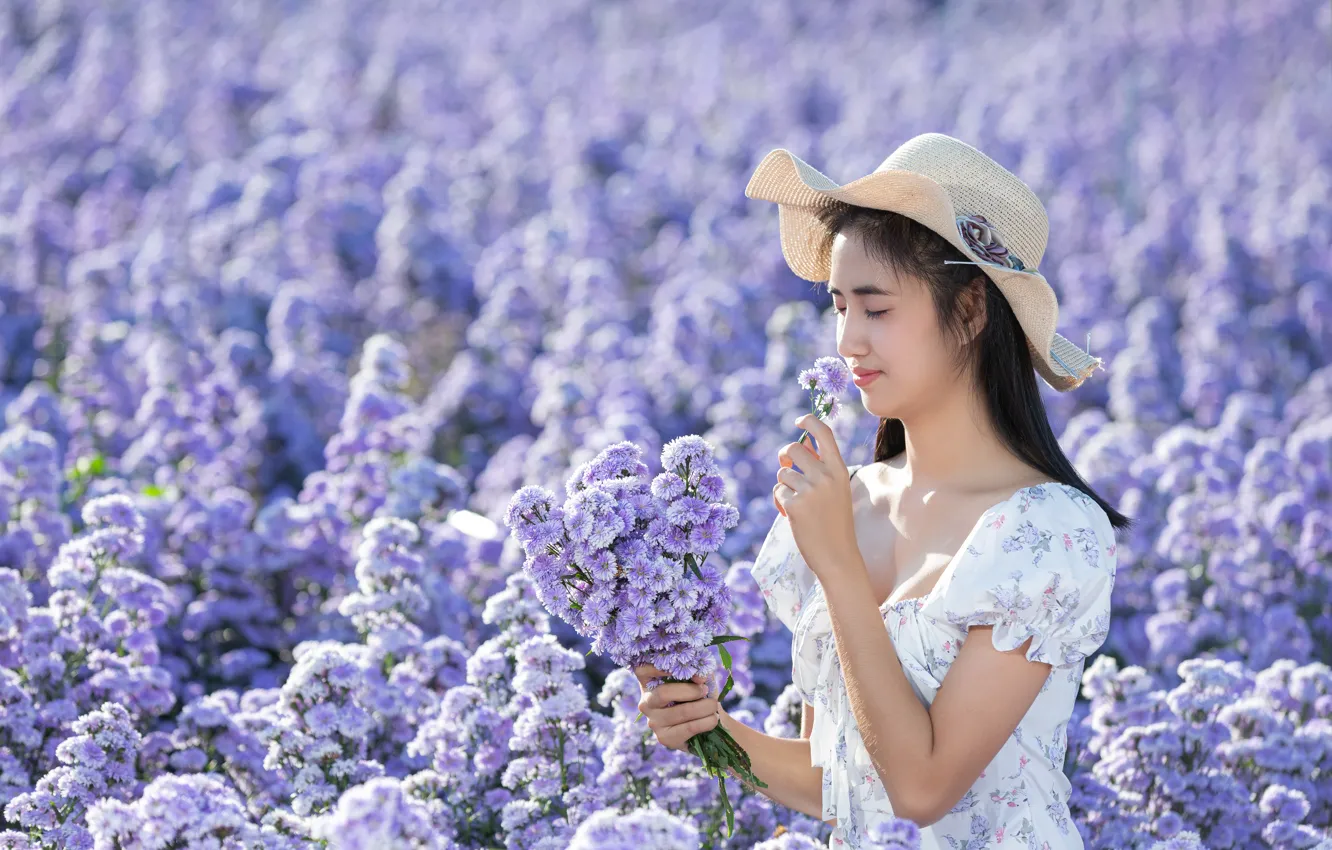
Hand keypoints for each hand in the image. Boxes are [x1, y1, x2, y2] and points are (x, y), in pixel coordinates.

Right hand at [633, 664, 719, 752]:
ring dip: (704, 707)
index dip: (656, 668)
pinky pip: (688, 728)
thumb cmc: (698, 695)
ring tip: (714, 705)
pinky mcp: (665, 738)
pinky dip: (706, 722)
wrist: (704, 723)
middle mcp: (646, 702)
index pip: (642, 671)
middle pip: (663, 693)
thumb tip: (700, 677)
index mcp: (649, 683)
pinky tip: (714, 719)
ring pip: (681, 712)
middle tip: (706, 690)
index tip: (680, 666)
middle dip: (690, 691)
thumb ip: (698, 672)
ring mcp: (653, 722)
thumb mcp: (697, 679)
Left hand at [773, 414, 858, 579]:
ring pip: (783, 472)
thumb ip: (820, 469)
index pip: (823, 433)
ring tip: (799, 503)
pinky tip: (795, 517)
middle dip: (785, 456)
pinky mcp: (794, 505)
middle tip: (787, 467)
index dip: (809, 422)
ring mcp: (810, 490)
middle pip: (793, 449)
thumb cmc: (835, 523)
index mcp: (839, 470)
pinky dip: (781, 503)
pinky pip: (778, 492)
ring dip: (785, 486)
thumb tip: (794, 449)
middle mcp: (826, 476)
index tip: (799, 421)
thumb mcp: (836, 491)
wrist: (838, 556)